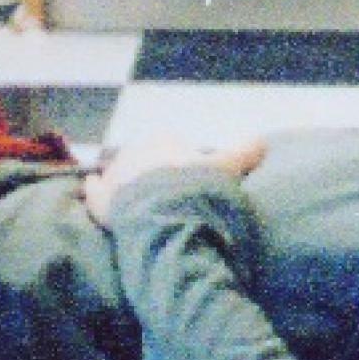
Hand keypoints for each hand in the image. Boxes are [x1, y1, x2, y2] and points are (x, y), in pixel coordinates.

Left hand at [82, 136, 265, 220]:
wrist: (168, 218)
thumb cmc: (198, 189)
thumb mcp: (229, 168)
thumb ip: (245, 152)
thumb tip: (263, 140)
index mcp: (164, 141)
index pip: (173, 147)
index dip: (184, 166)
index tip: (193, 184)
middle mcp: (136, 152)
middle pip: (146, 162)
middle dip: (156, 175)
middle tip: (172, 199)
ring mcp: (115, 175)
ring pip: (122, 176)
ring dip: (130, 185)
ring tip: (144, 206)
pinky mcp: (100, 200)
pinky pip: (95, 191)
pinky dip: (97, 192)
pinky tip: (98, 193)